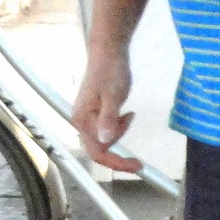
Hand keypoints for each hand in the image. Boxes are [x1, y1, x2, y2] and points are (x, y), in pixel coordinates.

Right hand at [72, 47, 140, 172]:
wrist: (108, 53)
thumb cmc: (110, 72)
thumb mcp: (114, 97)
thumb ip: (109, 120)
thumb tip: (105, 140)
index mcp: (83, 120)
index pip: (98, 152)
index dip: (117, 163)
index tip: (138, 165)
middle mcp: (81, 121)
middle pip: (101, 148)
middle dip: (119, 147)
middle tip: (132, 125)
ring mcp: (88, 118)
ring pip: (106, 139)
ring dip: (120, 132)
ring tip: (128, 114)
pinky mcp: (95, 113)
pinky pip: (108, 129)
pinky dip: (120, 127)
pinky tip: (127, 113)